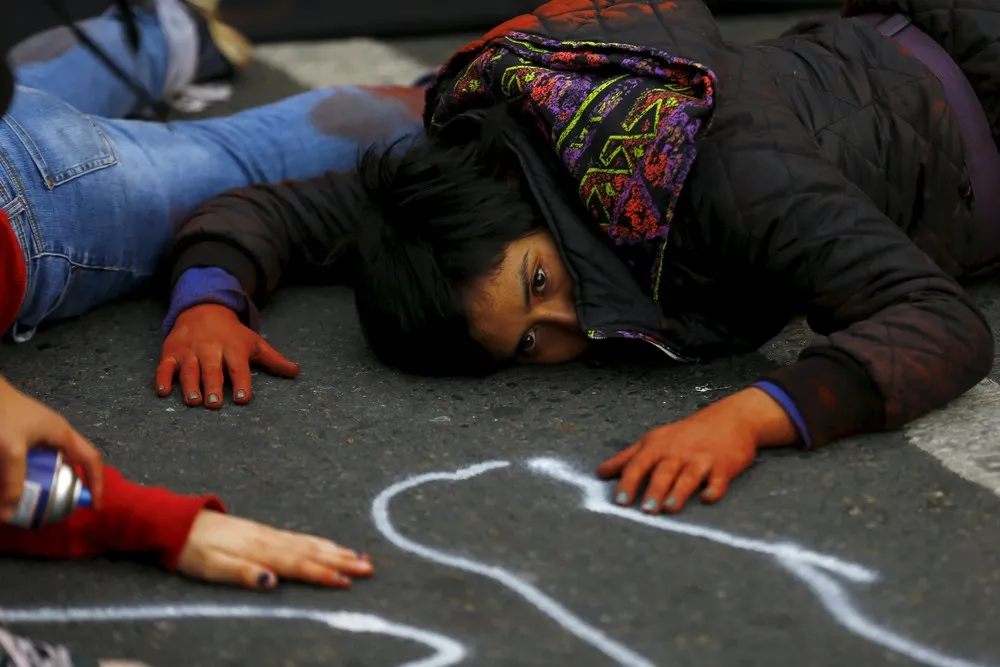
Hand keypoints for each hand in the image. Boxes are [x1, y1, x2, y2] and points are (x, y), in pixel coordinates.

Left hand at [0, 376, 103, 519]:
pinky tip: (14, 481)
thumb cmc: (3, 414)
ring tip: (35, 498)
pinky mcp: (23, 433)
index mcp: (63, 435)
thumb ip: (13, 481)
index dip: (97, 483)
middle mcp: (56, 434)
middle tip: (57, 507)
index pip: (91, 460)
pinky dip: (28, 472)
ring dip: (45, 481)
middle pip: (71, 464)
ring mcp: (39, 433)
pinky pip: (33, 458)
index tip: (95, 506)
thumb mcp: (10, 449)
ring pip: (50, 462)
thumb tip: (10, 515)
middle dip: (66, 487)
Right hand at [156, 303, 299, 408]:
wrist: (203, 309)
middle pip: (212, 369)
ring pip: (188, 369)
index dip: (241, 383)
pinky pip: (164, 367)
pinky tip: (163, 392)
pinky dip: (162, 378)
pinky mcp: (171, 352)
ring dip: (190, 385)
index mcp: (233, 348)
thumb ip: (274, 360)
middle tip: (214, 405)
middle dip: (213, 386)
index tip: (242, 398)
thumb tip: (297, 372)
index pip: (238, 368)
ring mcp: (189, 351)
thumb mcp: (254, 343)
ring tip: (193, 401)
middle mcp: (210, 349)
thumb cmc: (233, 334)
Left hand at [177, 510, 373, 589]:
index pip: (297, 564)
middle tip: (369, 567)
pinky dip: (320, 542)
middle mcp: (270, 539)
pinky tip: (330, 545)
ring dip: (336, 551)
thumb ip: (241, 573)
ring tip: (360, 557)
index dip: (322, 574)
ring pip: (309, 542)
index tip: (347, 582)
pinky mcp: (265, 532)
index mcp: (259, 550)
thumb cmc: (192, 549)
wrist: (178, 522)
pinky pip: (300, 537)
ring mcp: (269, 533)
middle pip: (311, 551)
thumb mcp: (209, 566)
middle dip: (341, 561)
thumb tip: (271, 581)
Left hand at [596, 388, 796, 512]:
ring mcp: (702, 458)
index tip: (620, 501)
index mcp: (657, 447)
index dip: (628, 482)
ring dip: (679, 491)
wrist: (729, 418)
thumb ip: (626, 458)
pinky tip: (708, 498)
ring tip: (669, 508)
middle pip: (663, 471)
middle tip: (645, 511)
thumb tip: (600, 473)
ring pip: (688, 475)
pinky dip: (714, 488)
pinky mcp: (723, 465)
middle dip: (654, 490)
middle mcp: (678, 452)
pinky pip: (718, 479)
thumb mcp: (653, 441)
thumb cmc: (684, 435)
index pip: (638, 464)